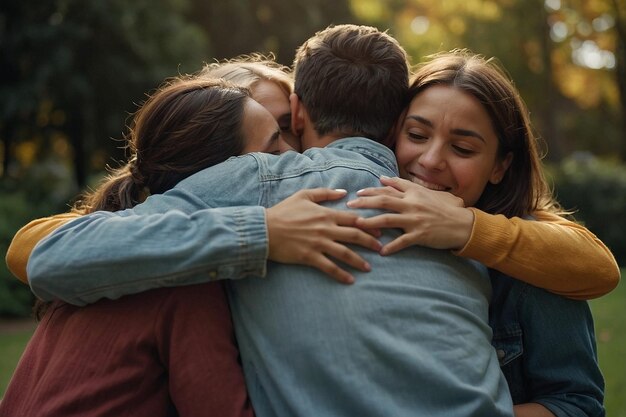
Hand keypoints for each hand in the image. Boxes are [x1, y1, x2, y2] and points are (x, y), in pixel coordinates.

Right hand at [266, 188, 381, 283]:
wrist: (264, 229)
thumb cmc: (283, 211)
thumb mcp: (304, 195)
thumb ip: (325, 193)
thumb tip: (343, 193)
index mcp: (325, 214)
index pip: (353, 219)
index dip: (368, 225)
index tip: (378, 231)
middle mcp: (325, 229)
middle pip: (354, 235)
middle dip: (370, 243)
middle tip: (381, 249)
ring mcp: (318, 244)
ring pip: (345, 253)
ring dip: (359, 261)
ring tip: (369, 268)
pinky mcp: (309, 257)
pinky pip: (329, 267)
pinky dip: (341, 274)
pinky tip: (350, 280)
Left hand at [347, 176, 473, 254]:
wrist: (463, 224)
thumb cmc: (446, 208)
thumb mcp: (427, 192)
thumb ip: (405, 185)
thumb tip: (384, 178)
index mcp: (413, 193)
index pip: (388, 189)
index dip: (371, 190)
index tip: (357, 192)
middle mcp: (412, 204)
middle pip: (383, 201)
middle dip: (364, 203)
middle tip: (349, 206)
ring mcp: (415, 220)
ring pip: (388, 220)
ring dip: (370, 222)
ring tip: (357, 226)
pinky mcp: (420, 235)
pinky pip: (402, 241)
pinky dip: (391, 247)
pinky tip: (381, 252)